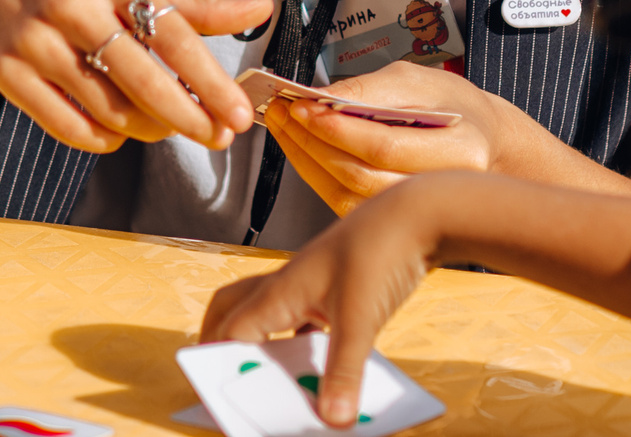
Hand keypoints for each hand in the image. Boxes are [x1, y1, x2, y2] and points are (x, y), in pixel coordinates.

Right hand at [0, 0, 264, 156]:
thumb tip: (259, 11)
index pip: (175, 34)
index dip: (212, 80)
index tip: (240, 113)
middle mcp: (73, 5)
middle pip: (144, 79)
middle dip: (190, 117)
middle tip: (220, 137)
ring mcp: (35, 40)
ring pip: (109, 108)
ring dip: (148, 128)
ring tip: (166, 126)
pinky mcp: (6, 71)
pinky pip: (66, 125)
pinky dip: (102, 138)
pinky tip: (118, 131)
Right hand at [201, 178, 447, 428]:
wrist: (417, 213)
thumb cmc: (380, 249)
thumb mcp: (360, 321)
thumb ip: (343, 373)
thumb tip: (332, 418)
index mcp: (281, 290)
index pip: (231, 330)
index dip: (217, 360)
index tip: (213, 389)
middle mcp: (288, 283)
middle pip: (232, 307)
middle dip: (217, 336)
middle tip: (215, 369)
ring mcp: (312, 282)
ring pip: (268, 310)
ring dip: (259, 338)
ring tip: (264, 373)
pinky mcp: (337, 284)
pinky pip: (304, 315)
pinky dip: (299, 338)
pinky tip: (316, 359)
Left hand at [263, 64, 496, 214]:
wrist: (486, 142)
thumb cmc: (458, 108)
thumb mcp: (421, 81)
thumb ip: (372, 88)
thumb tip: (323, 98)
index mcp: (460, 151)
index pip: (386, 146)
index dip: (339, 129)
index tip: (305, 107)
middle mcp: (442, 190)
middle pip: (363, 177)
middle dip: (315, 144)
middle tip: (286, 115)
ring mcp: (420, 211)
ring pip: (350, 198)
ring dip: (310, 163)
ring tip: (289, 131)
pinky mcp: (398, 218)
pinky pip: (349, 206)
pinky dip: (320, 178)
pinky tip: (306, 152)